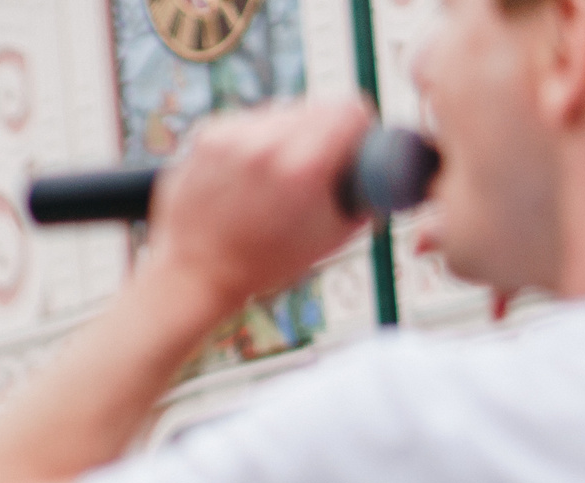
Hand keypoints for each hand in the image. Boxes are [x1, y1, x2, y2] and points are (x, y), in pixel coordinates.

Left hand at [141, 95, 374, 315]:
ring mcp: (232, 135)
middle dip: (325, 132)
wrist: (195, 274)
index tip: (354, 147)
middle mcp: (266, 142)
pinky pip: (248, 122)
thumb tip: (390, 166)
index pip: (352, 109)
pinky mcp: (206, 135)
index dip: (360, 129)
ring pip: (282, 111)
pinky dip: (254, 140)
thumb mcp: (334, 234)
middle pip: (318, 106)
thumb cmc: (266, 262)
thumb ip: (368, 193)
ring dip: (289, 134)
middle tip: (316, 168)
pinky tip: (247, 175)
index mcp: (304, 165)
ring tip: (276, 178)